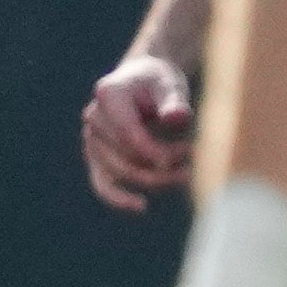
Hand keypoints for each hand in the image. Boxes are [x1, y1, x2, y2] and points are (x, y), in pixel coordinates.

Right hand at [80, 52, 197, 209]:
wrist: (144, 79)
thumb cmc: (159, 82)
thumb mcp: (171, 84)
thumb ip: (174, 102)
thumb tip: (178, 118)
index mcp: (108, 94)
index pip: (129, 133)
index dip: (156, 150)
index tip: (188, 152)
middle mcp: (93, 117)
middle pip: (126, 155)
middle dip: (163, 163)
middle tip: (195, 154)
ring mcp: (91, 139)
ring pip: (121, 173)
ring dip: (156, 178)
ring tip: (186, 173)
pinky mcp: (95, 157)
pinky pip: (102, 184)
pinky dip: (119, 199)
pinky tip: (140, 207)